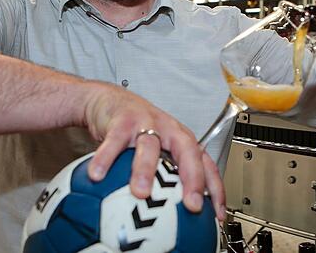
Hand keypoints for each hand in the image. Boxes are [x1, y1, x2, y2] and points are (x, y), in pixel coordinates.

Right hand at [80, 82, 224, 219]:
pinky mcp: (122, 121)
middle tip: (191, 203)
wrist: (110, 100)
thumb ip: (166, 176)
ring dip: (145, 170)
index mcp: (182, 140)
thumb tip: (175, 214)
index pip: (206, 164)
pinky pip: (114, 141)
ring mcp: (146, 123)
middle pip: (187, 152)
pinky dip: (105, 158)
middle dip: (192, 179)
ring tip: (141, 192)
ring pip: (149, 146)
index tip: (217, 214)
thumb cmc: (138, 128)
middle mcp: (169, 130)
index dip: (214, 188)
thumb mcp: (158, 150)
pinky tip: (98, 175)